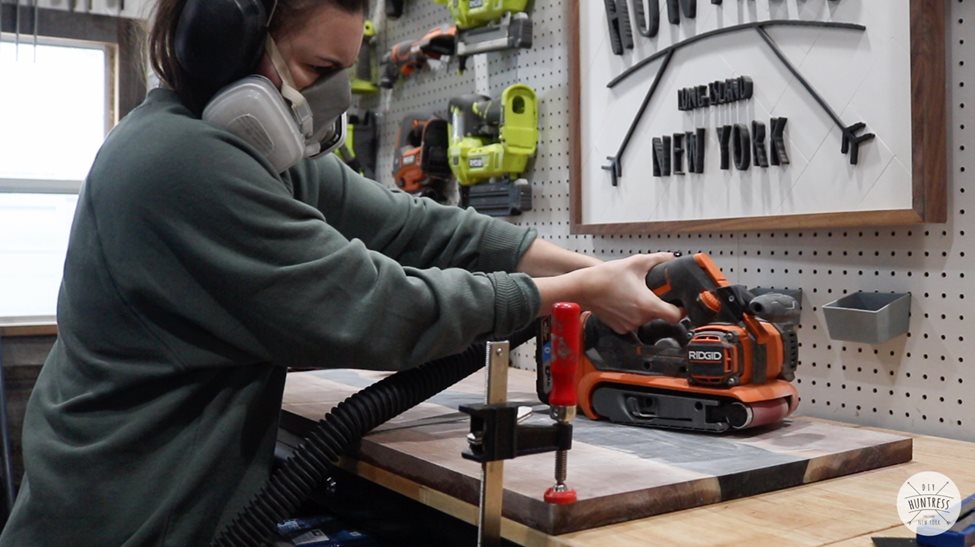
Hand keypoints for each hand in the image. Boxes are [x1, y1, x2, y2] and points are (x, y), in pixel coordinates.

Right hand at [534, 252, 682, 333]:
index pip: (676, 316)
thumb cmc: (605, 278)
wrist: (582, 289)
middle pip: (660, 315)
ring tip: (633, 293)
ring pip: (645, 318)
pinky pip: (632, 321)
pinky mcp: (619, 327)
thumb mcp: (634, 263)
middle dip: (658, 302)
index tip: (680, 303)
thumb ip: (656, 259)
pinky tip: (624, 300)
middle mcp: (640, 319)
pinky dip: (631, 312)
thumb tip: (669, 257)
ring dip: (644, 307)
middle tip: (652, 290)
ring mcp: (629, 325)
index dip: (682, 310)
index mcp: (647, 305)